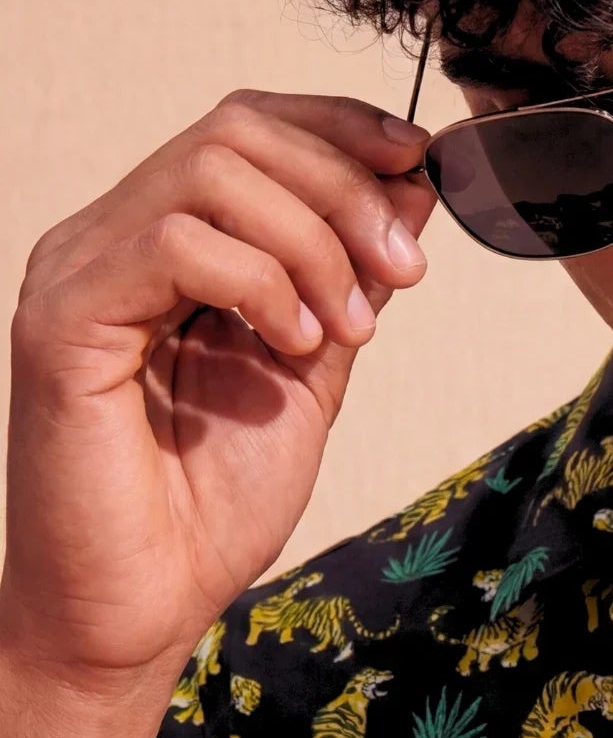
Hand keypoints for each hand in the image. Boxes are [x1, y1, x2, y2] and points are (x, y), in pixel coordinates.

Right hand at [3, 89, 436, 693]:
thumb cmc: (207, 511)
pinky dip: (262, 283)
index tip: (423, 170)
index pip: (249, 129)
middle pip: (237, 131)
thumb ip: (352, 283)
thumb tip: (410, 192)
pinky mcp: (65, 319)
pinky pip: (174, 242)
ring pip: (211, 171)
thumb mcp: (314, 374)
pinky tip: (294, 348)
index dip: (343, 129)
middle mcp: (111, 240)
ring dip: (314, 242)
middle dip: (346, 189)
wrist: (141, 608)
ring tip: (351, 329)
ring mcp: (80, 271)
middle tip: (405, 272)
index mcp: (163, 244)